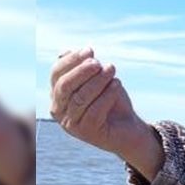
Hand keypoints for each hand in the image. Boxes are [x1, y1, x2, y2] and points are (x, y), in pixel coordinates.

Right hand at [49, 47, 162, 179]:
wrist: (128, 128)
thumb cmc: (110, 101)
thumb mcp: (97, 81)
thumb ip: (81, 68)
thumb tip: (64, 52)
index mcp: (57, 95)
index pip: (56, 74)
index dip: (71, 61)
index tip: (89, 51)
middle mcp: (59, 111)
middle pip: (64, 86)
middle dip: (81, 71)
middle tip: (98, 62)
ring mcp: (71, 124)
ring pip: (80, 98)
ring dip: (97, 81)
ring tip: (112, 69)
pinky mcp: (87, 133)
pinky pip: (95, 111)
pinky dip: (107, 95)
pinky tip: (117, 84)